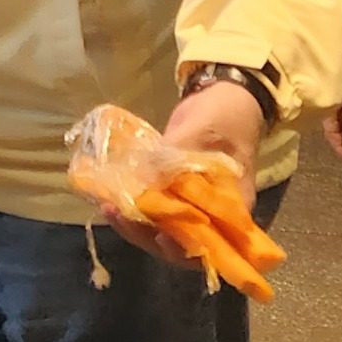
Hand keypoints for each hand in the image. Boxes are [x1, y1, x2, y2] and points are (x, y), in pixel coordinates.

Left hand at [107, 82, 263, 264]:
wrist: (224, 94)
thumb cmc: (226, 116)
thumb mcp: (202, 133)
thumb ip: (175, 159)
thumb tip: (143, 183)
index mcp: (233, 209)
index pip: (210, 244)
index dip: (183, 247)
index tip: (160, 236)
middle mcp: (214, 214)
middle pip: (181, 242)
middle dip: (148, 235)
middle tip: (119, 216)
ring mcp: (194, 203)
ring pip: (163, 227)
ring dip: (136, 223)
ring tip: (109, 207)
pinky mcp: (175, 190)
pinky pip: (155, 207)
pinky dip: (135, 207)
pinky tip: (112, 198)